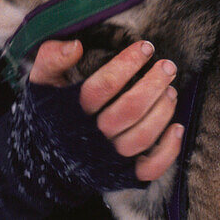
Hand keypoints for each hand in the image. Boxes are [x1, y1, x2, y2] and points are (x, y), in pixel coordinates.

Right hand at [30, 39, 183, 181]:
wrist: (46, 157)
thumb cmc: (51, 110)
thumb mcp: (42, 81)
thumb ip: (51, 58)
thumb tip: (76, 46)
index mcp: (71, 111)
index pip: (104, 85)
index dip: (128, 63)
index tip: (146, 47)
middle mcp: (92, 136)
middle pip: (129, 110)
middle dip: (153, 84)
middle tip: (168, 66)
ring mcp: (108, 158)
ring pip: (142, 136)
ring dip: (162, 111)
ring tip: (171, 89)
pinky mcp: (122, 174)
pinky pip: (150, 168)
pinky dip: (168, 151)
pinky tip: (177, 128)